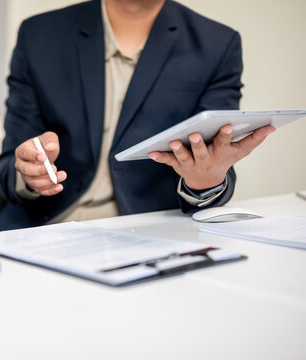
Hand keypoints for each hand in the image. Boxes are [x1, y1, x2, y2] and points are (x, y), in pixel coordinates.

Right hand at [14, 131, 66, 195]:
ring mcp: (26, 177)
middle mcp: (21, 165)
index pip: (24, 153)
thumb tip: (50, 147)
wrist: (45, 157)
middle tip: (54, 168)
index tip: (44, 157)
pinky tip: (60, 187)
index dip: (33, 156)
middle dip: (40, 171)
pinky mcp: (34, 185)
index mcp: (22, 151)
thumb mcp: (48, 138)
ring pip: (34, 182)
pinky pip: (40, 191)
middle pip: (26, 170)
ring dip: (48, 181)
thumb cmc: (45, 146)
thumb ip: (50, 139)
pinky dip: (50, 190)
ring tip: (62, 175)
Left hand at [149, 124, 275, 189]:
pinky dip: (160, 157)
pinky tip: (151, 153)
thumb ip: (254, 139)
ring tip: (173, 142)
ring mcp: (190, 163)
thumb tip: (271, 127)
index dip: (225, 135)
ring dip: (178, 150)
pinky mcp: (177, 165)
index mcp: (219, 154)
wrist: (207, 182)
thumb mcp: (239, 152)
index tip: (226, 126)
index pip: (224, 143)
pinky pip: (167, 161)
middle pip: (201, 151)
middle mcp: (204, 159)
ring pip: (183, 157)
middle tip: (194, 135)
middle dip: (198, 144)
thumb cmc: (223, 160)